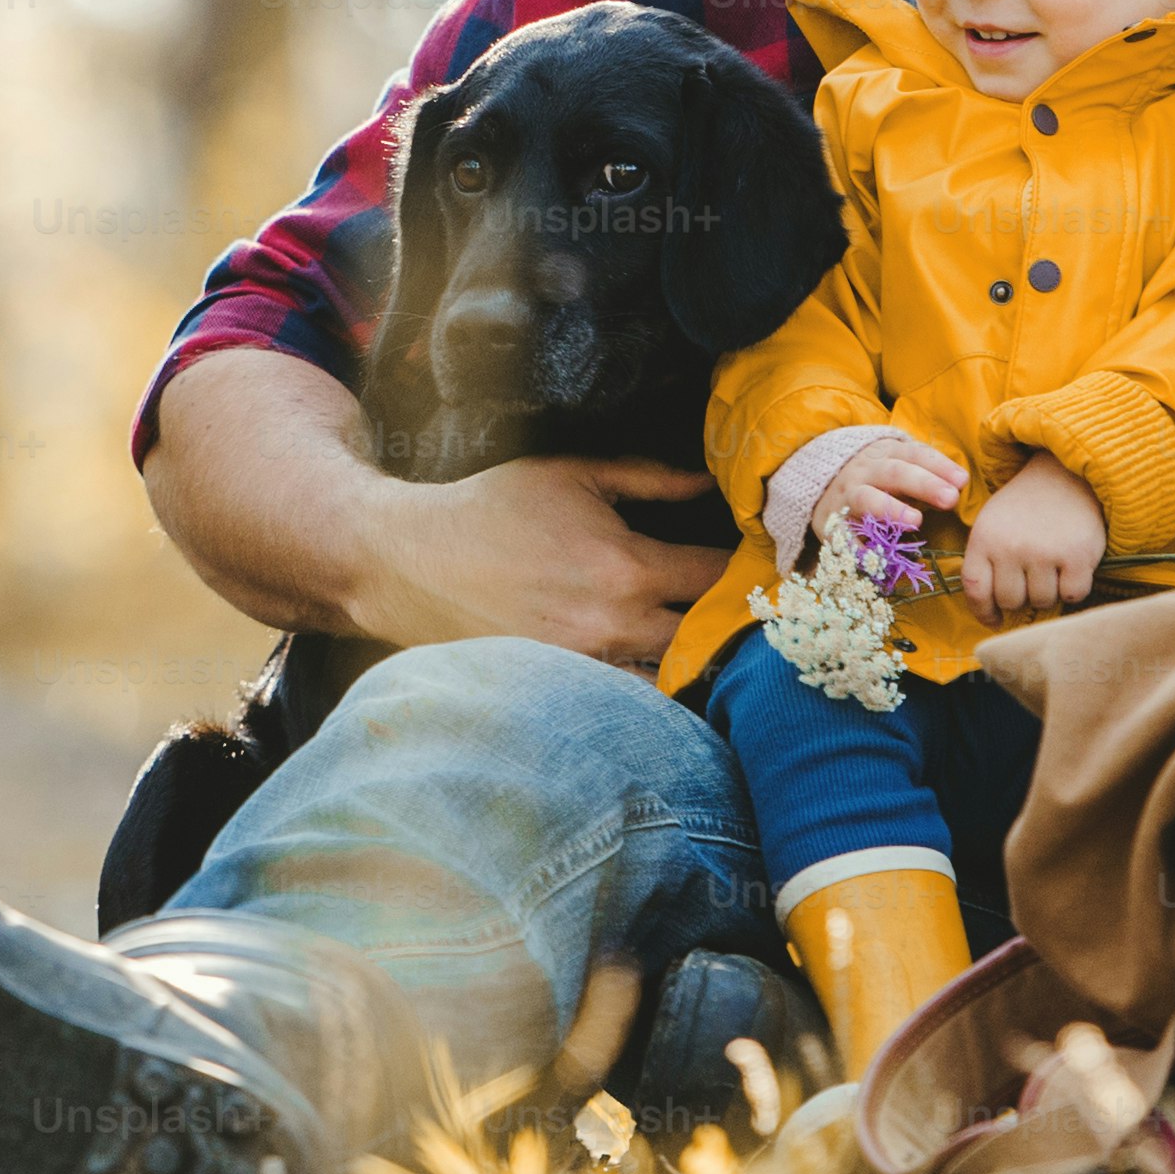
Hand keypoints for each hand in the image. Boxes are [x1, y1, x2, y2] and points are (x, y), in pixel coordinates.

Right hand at [354, 453, 728, 668]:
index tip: (760, 563)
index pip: (716, 577)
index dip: (747, 568)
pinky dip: (651, 689)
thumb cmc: (494, 509)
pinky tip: (661, 672)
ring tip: (707, 643)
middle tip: (744, 607)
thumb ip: (649, 477)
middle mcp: (615, 626)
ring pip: (673, 681)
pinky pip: (628, 700)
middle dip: (728, 620)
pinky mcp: (564, 691)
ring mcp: (590, 667)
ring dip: (694, 663)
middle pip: (706, 638)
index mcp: (626, 567)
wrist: (414, 562)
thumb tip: (707, 478)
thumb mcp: (572, 473)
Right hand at [824, 434, 965, 534]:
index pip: (915, 454)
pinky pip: (843, 536)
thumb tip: (960, 488)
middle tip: (950, 498)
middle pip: (895, 473)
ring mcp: (846, 496)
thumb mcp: (897, 466)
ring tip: (916, 520)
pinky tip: (879, 559)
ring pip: (866, 498)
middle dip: (924, 484)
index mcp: (886, 453)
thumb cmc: (875, 479)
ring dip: (892, 509)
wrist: (820, 481)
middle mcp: (865, 471)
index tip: (962, 481)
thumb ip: (925, 475)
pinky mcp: (831, 523)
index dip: (939, 466)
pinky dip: (858, 548)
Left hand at [961, 450, 1104, 619]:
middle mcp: (1011, 547)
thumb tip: (992, 612)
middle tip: (1031, 579)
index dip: (983, 612)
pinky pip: (1073, 594)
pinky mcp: (1076, 556)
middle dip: (1021, 597)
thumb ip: (987, 561)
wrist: (1066, 472)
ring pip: (1043, 601)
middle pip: (1010, 601)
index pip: (975, 590)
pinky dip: (1074, 588)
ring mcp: (1044, 553)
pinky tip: (1073, 568)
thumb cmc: (1027, 505)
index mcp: (984, 538)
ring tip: (1052, 566)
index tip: (994, 619)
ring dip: (1049, 591)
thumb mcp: (993, 523)